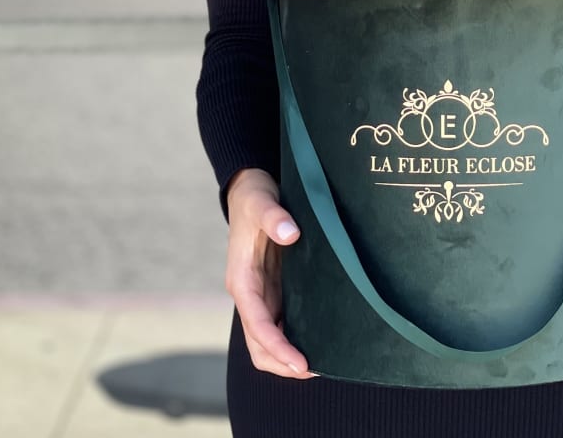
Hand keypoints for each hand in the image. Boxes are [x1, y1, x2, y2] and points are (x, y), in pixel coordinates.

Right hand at [224, 168, 316, 378]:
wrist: (251, 191)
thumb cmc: (254, 198)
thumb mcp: (261, 202)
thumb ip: (274, 217)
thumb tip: (290, 233)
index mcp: (242, 280)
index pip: (257, 324)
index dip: (277, 347)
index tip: (300, 363)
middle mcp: (250, 293)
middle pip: (259, 343)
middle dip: (282, 362)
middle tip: (316, 369)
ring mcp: (262, 293)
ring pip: (268, 338)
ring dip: (287, 356)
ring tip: (321, 363)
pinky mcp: (274, 288)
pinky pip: (280, 322)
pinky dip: (294, 337)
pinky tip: (317, 339)